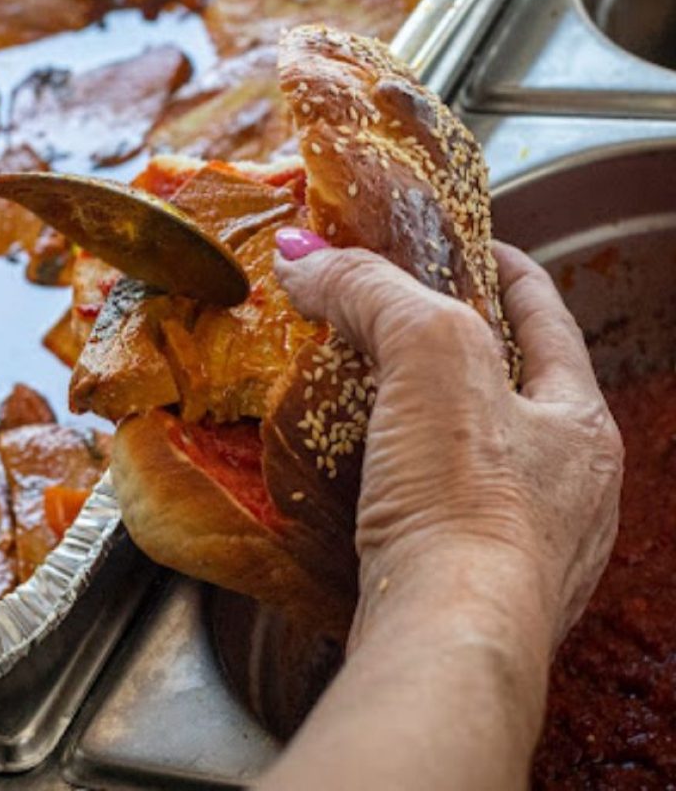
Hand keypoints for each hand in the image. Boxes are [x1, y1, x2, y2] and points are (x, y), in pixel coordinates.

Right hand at [274, 233, 621, 652]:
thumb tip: (303, 257)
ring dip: (425, 417)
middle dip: (454, 346)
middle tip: (395, 316)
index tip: (466, 245)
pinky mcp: (469, 587)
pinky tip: (362, 475)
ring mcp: (525, 546)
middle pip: (509, 385)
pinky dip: (404, 481)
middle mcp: (568, 489)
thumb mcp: (427, 353)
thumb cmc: (463, 498)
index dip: (506, 270)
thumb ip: (371, 289)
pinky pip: (437, 512)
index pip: (547, 318)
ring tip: (368, 389)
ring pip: (473, 454)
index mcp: (580, 425)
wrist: (442, 638)